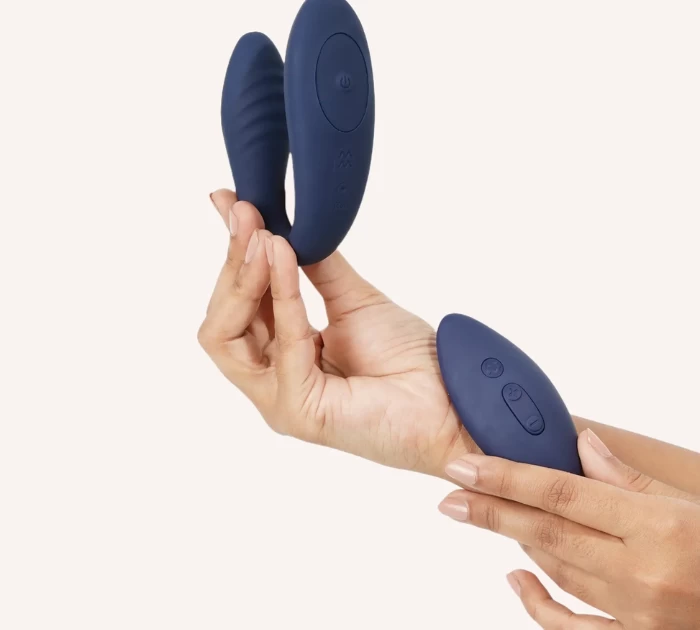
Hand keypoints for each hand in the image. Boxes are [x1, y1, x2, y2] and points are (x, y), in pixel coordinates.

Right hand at [198, 190, 474, 475]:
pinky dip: (282, 297)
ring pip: (229, 335)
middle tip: (245, 214)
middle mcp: (272, 379)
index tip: (230, 203)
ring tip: (263, 235)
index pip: (238, 304)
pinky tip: (284, 258)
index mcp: (281, 355)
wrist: (450, 396)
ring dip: (246, 277)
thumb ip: (313, 267)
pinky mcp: (297, 409)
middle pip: (222, 321)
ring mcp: (279, 399)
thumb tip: (279, 225)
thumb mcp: (351, 299)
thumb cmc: (407, 357)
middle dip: (233, 263)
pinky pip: (279, 345)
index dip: (234, 254)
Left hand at [438, 430, 699, 627]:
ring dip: (517, 540)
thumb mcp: (692, 502)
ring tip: (485, 514)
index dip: (506, 476)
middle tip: (450, 492)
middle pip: (547, 531)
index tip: (465, 465)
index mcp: (659, 527)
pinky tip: (516, 576)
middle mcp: (643, 574)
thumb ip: (631, 478)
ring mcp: (639, 615)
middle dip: (491, 509)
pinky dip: (538, 604)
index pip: (561, 493)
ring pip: (557, 569)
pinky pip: (572, 628)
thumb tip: (583, 445)